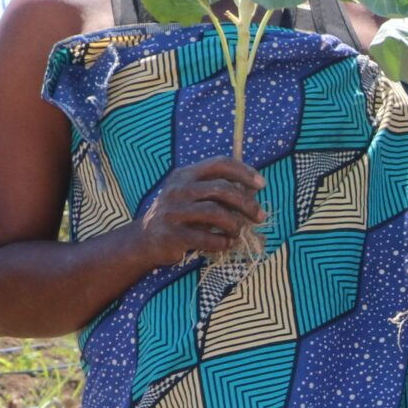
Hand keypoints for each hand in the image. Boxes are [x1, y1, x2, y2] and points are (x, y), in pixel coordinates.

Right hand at [138, 158, 264, 264]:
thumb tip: (255, 187)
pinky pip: (206, 238)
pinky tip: (225, 243)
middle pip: (221, 189)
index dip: (244, 172)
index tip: (262, 184)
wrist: (145, 240)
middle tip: (260, 216)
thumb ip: (220, 189)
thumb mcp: (195, 196)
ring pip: (215, 213)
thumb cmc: (180, 216)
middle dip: (247, 203)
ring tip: (237, 232)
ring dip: (235, 224)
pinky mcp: (172, 235)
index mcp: (185, 175)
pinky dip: (222, 242)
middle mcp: (178, 189)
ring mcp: (173, 212)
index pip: (219, 163)